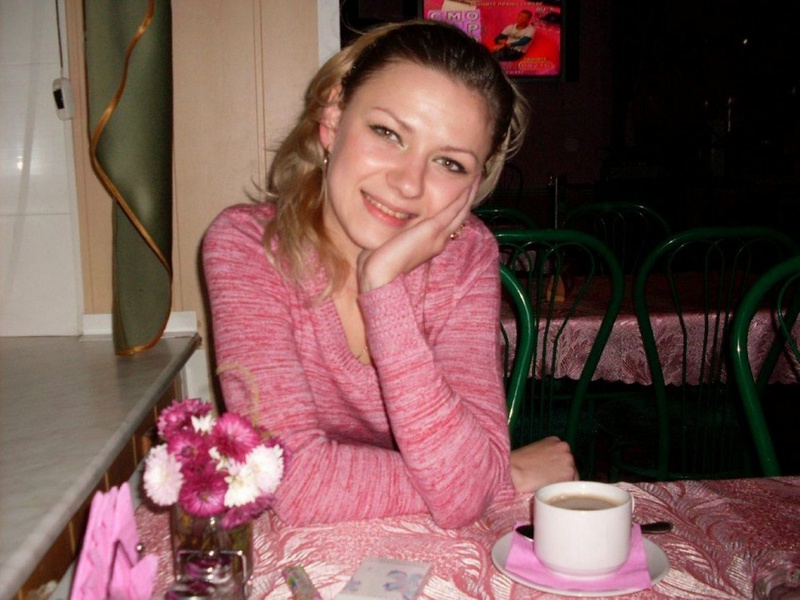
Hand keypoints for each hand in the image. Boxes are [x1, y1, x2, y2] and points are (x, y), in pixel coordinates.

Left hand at [357, 182, 475, 291]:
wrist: (381, 276)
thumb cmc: (379, 262)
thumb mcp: (392, 242)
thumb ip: (397, 231)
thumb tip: (391, 219)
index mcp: (430, 244)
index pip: (448, 222)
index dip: (457, 207)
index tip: (461, 191)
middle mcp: (439, 241)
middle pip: (460, 216)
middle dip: (468, 197)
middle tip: (476, 179)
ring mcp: (438, 237)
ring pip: (461, 212)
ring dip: (469, 194)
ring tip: (476, 177)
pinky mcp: (433, 230)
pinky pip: (453, 210)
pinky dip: (462, 197)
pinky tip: (468, 184)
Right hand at [510, 436, 577, 493]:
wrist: (513, 472)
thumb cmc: (516, 465)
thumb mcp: (533, 453)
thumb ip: (546, 456)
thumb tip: (550, 468)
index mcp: (554, 440)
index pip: (563, 457)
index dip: (557, 468)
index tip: (551, 474)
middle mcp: (564, 447)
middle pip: (570, 465)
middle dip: (562, 474)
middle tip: (549, 482)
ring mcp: (568, 460)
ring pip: (572, 476)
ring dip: (563, 482)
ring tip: (549, 487)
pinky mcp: (569, 474)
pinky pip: (571, 485)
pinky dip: (563, 490)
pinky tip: (551, 491)